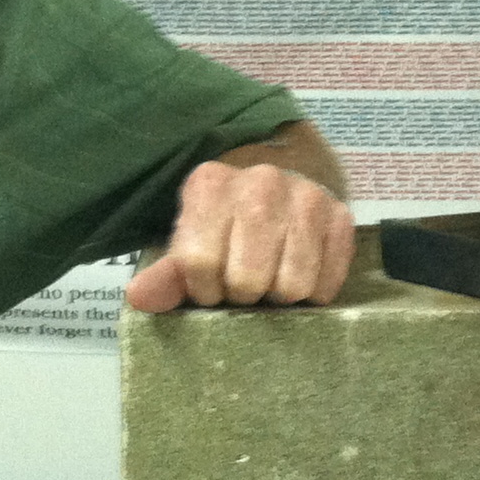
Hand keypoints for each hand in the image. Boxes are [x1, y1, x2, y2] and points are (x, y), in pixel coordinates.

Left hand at [126, 158, 356, 310]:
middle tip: (243, 282)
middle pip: (247, 279)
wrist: (285, 181)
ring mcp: (306, 197)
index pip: (200, 263)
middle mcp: (262, 182)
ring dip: (277, 295)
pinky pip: (324, 285)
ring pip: (291, 286)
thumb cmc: (227, 225)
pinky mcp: (341, 217)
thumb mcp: (190, 242)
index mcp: (212, 184)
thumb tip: (138, 298)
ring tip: (270, 277)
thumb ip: (166, 274)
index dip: (204, 288)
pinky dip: (310, 293)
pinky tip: (298, 272)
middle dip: (242, 293)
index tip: (210, 283)